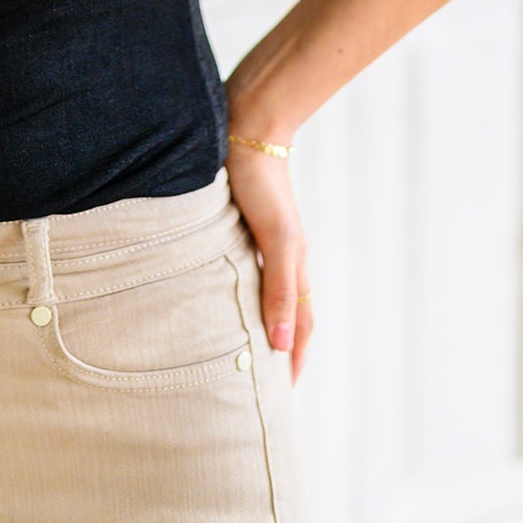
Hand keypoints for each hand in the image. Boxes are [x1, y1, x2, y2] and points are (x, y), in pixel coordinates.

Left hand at [223, 131, 312, 385]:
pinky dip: (243, 293)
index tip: (284, 396)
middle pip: (288, 311)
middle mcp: (282, 255)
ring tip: (245, 350)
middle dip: (283, 347)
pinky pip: (248, 269)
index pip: (299, 323)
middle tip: (265, 385)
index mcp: (293, 262)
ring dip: (262, 321)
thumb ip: (278, 287)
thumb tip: (281, 344)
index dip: (294, 358)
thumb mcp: (274, 238)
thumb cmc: (259, 181)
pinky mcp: (241, 224)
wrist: (246, 126)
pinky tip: (223, 296)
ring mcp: (263, 239)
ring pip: (267, 291)